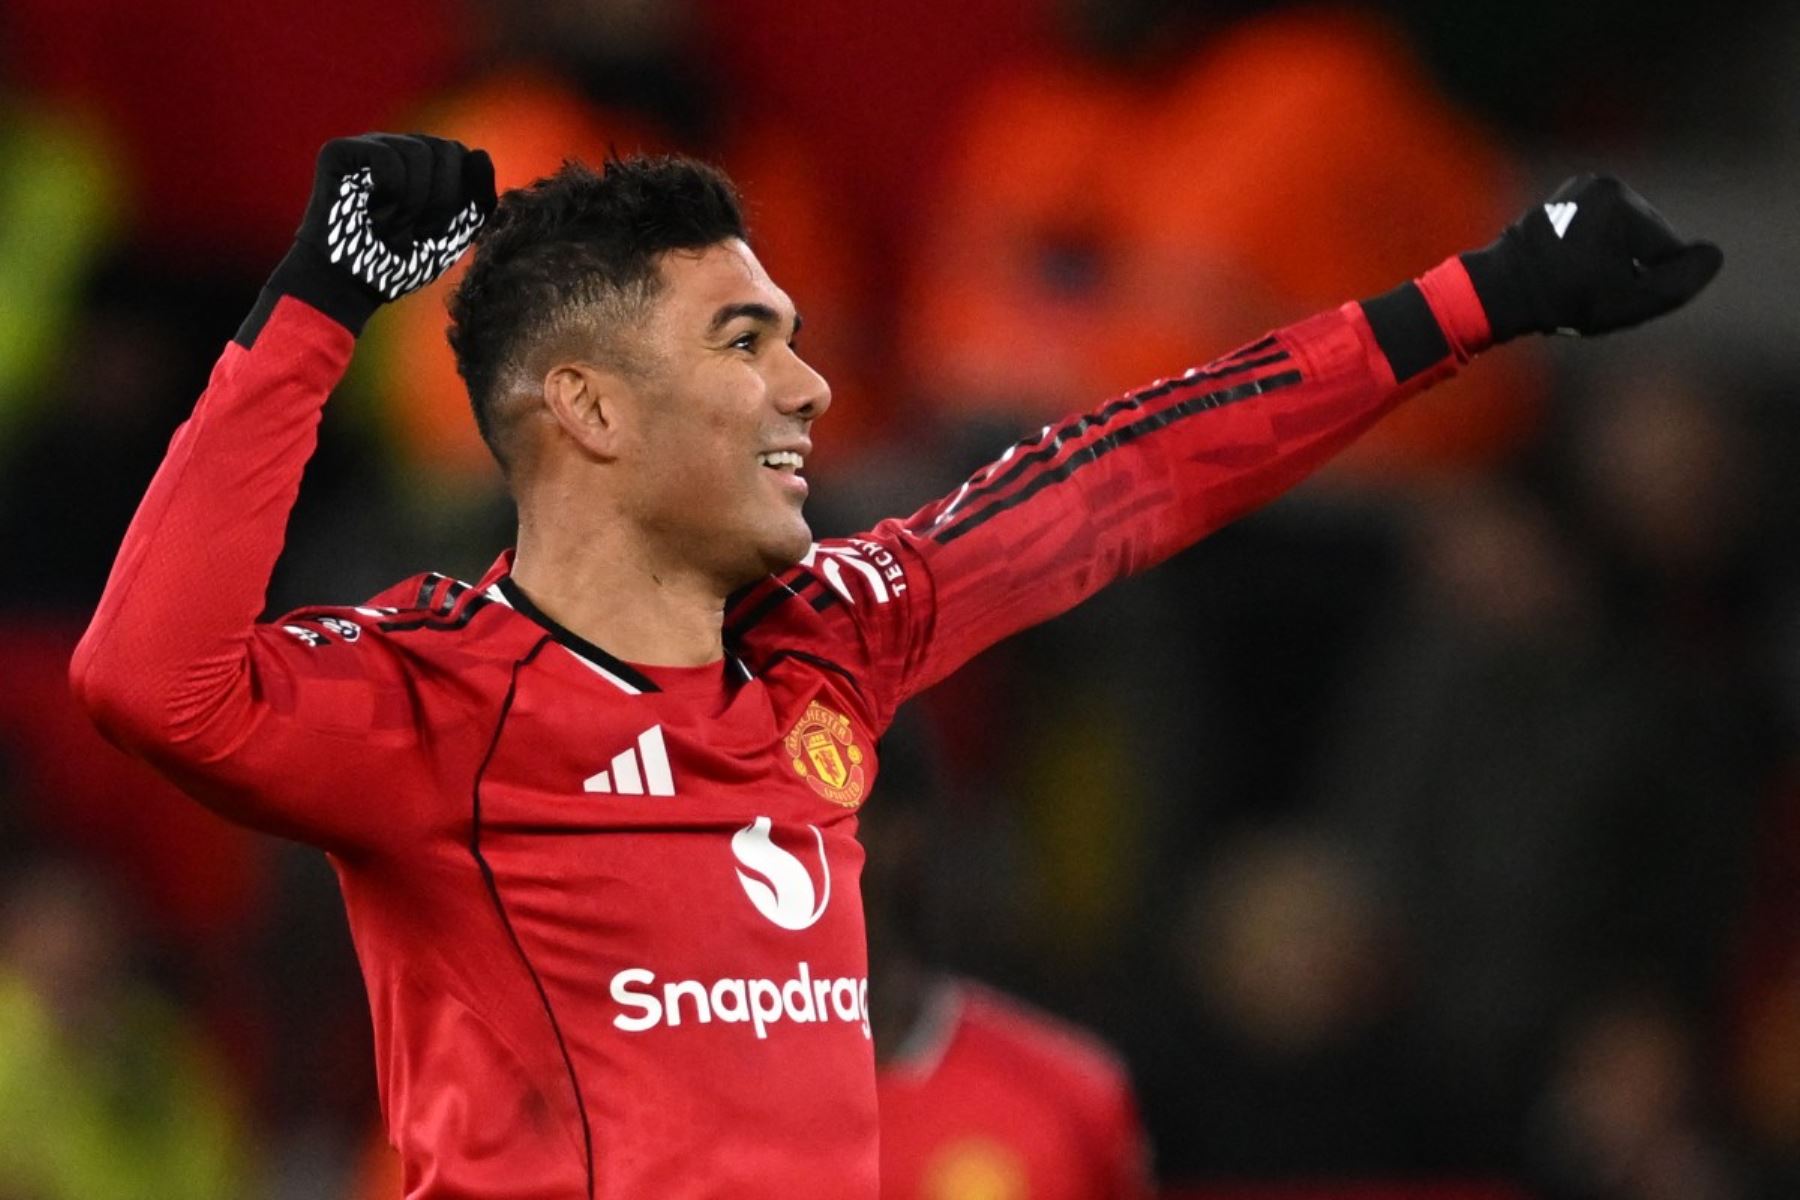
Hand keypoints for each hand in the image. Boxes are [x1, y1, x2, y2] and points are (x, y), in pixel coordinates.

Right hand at [263, 133, 495, 334]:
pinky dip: (388, 195)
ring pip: (418, 152)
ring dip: (412, 204)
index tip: (437, 229)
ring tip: (392, 226)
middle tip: (415, 231)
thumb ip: (478, 198)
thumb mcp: (456, 234)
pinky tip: (372, 213)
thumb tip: (481, 153)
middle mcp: (398, 146)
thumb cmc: (404, 261)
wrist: (355, 286)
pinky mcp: (339, 152)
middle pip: (446, 149)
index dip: (459, 197)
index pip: (463, 156)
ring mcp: (368, 146)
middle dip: (440, 202)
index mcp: (427, 162)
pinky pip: (386, 158)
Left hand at [1461, 174, 1721, 342]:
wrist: (1500, 291)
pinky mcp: (1564, 198)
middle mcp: (1603, 185)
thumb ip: (1680, 280)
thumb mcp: (1631, 302)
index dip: (1648, 282)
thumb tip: (1712, 255)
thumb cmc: (1564, 299)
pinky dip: (1593, 248)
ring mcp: (1580, 188)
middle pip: (1645, 237)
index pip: (1667, 249)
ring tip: (1577, 277)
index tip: (1608, 293)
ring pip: (1622, 234)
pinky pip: (1599, 228)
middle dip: (1628, 266)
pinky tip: (1570, 267)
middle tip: (1589, 288)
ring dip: (1610, 259)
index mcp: (1621, 202)